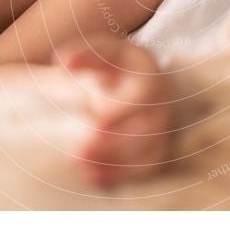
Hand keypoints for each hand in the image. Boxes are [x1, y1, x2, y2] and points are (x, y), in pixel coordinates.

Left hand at [56, 34, 172, 187]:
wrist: (127, 78)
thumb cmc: (110, 65)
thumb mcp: (97, 52)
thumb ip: (82, 56)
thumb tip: (64, 62)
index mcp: (150, 74)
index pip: (143, 96)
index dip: (118, 113)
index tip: (92, 124)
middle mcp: (164, 102)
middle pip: (148, 129)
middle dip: (112, 144)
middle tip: (78, 153)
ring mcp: (165, 127)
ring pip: (149, 151)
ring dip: (115, 163)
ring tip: (81, 166)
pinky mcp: (160, 148)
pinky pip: (149, 167)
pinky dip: (123, 175)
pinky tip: (94, 177)